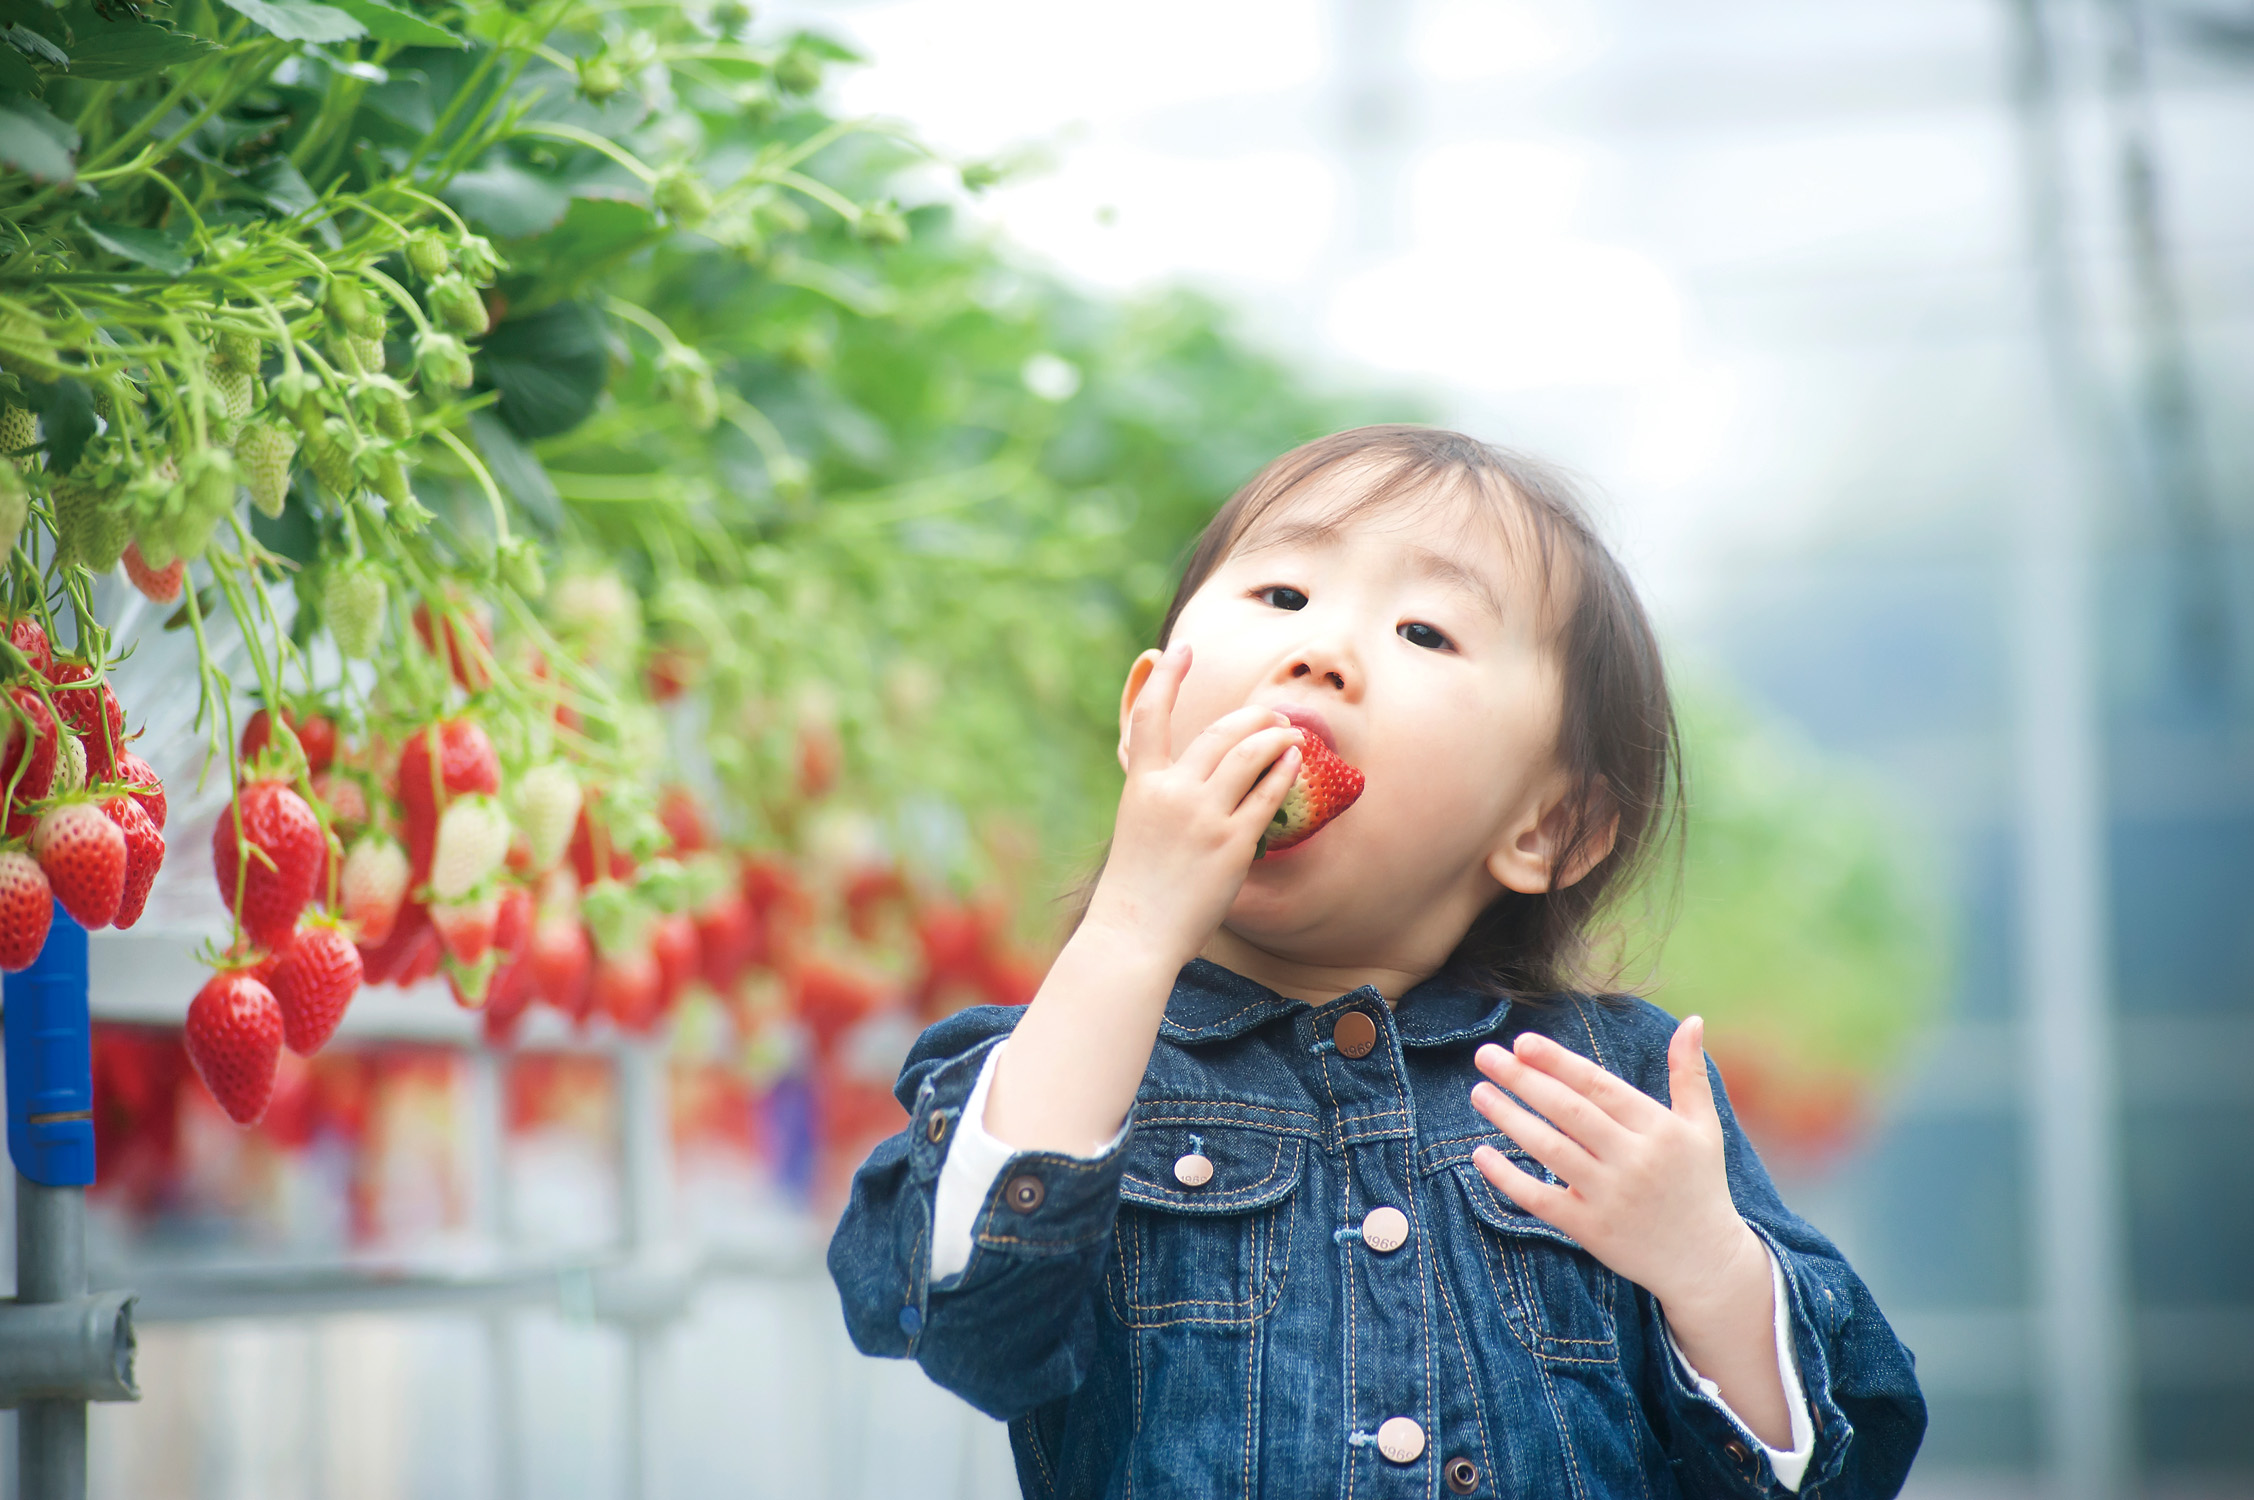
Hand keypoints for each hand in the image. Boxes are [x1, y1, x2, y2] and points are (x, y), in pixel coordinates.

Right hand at [1082, 641, 1303, 966]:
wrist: (1134, 933)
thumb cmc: (1136, 885)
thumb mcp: (1137, 825)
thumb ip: (1162, 793)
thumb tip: (1195, 773)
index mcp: (1142, 785)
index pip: (1149, 716)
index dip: (1166, 677)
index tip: (1180, 648)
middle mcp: (1172, 793)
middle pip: (1219, 732)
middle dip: (1252, 716)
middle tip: (1271, 715)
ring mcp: (1203, 817)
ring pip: (1249, 754)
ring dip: (1274, 736)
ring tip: (1289, 734)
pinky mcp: (1232, 843)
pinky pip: (1268, 794)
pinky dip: (1284, 771)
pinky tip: (1295, 763)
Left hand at [1468, 1016, 1761, 1314]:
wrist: (1705, 1262)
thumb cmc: (1699, 1184)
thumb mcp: (1703, 1127)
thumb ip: (1689, 1073)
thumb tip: (1691, 1019)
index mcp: (1659, 1129)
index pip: (1599, 1087)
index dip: (1558, 1062)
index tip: (1521, 1042)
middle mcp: (1635, 1160)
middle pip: (1569, 1112)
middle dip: (1524, 1080)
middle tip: (1485, 1055)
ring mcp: (1611, 1197)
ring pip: (1550, 1150)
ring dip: (1510, 1118)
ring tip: (1479, 1092)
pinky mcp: (1591, 1230)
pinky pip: (1541, 1199)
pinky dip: (1508, 1178)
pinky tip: (1481, 1154)